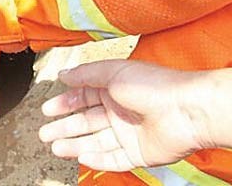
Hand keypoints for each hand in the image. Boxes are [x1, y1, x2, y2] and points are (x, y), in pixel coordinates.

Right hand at [39, 60, 203, 171]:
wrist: (185, 110)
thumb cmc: (154, 85)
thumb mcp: (112, 71)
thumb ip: (85, 74)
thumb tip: (64, 74)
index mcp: (114, 88)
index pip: (84, 96)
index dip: (65, 103)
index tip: (48, 109)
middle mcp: (120, 111)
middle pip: (86, 121)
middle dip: (64, 127)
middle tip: (45, 132)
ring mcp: (129, 133)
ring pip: (96, 141)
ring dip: (75, 144)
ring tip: (55, 146)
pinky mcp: (138, 153)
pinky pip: (113, 159)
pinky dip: (96, 159)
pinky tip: (81, 157)